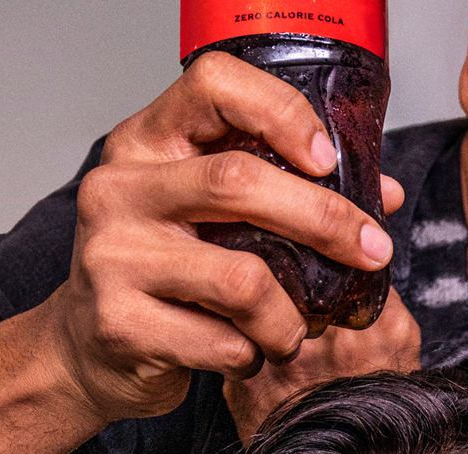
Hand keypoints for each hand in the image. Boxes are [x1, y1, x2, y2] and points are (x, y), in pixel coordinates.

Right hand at [39, 52, 408, 425]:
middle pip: (238, 182)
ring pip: (241, 280)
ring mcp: (113, 257)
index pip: (212, 83)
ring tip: (294, 331)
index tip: (328, 159)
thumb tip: (382, 196)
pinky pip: (223, 342)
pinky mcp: (121, 324)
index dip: (282, 112)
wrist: (85, 349)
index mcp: (145, 144)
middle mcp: (119, 189)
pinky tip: (246, 353)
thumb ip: (285, 192)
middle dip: (324, 220)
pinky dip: (252, 354)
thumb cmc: (162, 272)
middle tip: (370, 251)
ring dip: (290, 316)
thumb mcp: (209, 215)